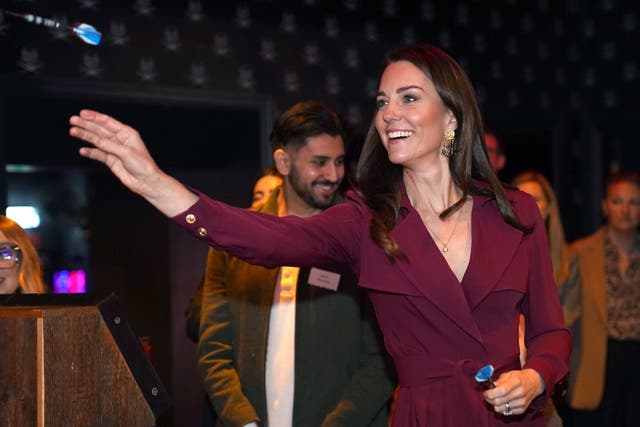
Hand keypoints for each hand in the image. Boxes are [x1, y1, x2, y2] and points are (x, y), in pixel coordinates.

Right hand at [69, 109, 197, 216]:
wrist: (146, 182)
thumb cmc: (144, 166)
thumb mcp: (126, 153)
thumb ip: (110, 146)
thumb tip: (96, 140)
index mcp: (127, 134)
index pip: (108, 122)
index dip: (94, 117)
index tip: (82, 113)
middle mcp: (120, 140)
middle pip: (100, 130)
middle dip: (86, 125)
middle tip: (73, 120)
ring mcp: (115, 150)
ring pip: (97, 141)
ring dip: (85, 136)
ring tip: (73, 132)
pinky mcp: (112, 160)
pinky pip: (98, 154)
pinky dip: (90, 152)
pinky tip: (83, 150)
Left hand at [483, 369, 544, 415]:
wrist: (534, 383)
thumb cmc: (519, 377)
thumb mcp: (509, 374)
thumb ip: (499, 381)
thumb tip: (490, 387)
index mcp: (517, 381)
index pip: (502, 390)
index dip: (491, 393)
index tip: (485, 392)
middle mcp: (520, 392)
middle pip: (499, 401)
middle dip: (489, 399)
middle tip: (487, 396)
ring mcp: (522, 402)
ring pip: (501, 409)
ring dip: (494, 405)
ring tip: (494, 399)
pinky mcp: (522, 409)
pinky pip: (506, 412)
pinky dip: (501, 408)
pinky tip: (502, 402)